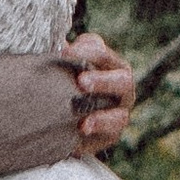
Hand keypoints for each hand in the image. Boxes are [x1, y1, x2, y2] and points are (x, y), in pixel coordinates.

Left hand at [60, 32, 134, 152]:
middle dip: (102, 81)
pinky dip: (96, 132)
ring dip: (102, 117)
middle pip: (122, 81)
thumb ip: (64, 54)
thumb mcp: (64, 63)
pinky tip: (82, 129)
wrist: (63, 116)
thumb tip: (57, 44)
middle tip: (82, 82)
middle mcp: (121, 87)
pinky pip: (109, 135)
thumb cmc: (66, 81)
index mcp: (110, 64)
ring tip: (85, 121)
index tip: (65, 53)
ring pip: (120, 115)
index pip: (102, 53)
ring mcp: (119, 112)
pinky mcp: (111, 134)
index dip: (86, 52)